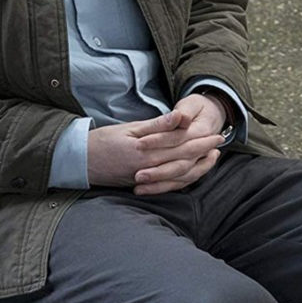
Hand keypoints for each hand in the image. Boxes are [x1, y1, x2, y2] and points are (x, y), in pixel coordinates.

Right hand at [87, 97, 224, 192]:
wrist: (81, 162)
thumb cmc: (103, 141)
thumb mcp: (129, 128)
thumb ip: (156, 125)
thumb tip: (179, 118)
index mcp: (146, 149)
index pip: (180, 143)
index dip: (200, 138)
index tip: (215, 131)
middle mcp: (149, 166)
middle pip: (184, 159)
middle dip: (204, 150)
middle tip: (220, 141)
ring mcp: (147, 178)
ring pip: (180, 174)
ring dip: (199, 165)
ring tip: (212, 156)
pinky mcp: (143, 185)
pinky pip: (170, 184)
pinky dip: (185, 178)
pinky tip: (193, 171)